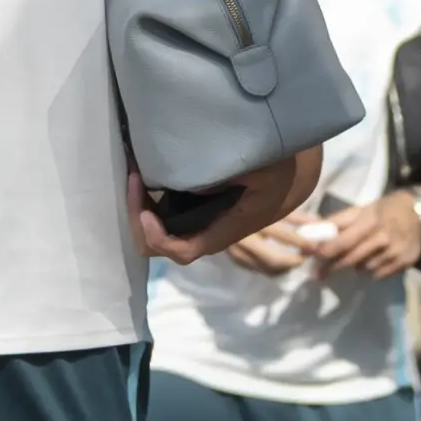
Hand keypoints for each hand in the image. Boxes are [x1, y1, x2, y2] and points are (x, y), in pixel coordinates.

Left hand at [130, 149, 320, 266]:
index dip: (158, 236)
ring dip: (138, 206)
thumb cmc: (276, 174)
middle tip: (134, 178)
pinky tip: (144, 170)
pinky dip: (146, 198)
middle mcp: (203, 234)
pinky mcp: (191, 212)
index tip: (145, 208)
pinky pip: (159, 215)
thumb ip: (231, 176)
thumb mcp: (264, 170)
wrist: (286, 179)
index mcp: (221, 231)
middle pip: (157, 246)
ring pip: (154, 231)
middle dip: (138, 217)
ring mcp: (194, 225)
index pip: (181, 250)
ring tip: (135, 169)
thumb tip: (191, 185)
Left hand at [307, 192, 420, 280]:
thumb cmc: (384, 209)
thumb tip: (314, 230)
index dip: (325, 252)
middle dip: (332, 267)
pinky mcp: (405, 262)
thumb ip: (338, 221)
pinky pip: (380, 275)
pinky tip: (375, 260)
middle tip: (318, 274)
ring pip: (365, 269)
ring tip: (359, 257)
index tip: (311, 259)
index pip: (343, 241)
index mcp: (370, 221)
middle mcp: (383, 238)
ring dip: (357, 266)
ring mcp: (395, 252)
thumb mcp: (361, 209)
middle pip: (351, 259)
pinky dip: (373, 270)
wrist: (419, 211)